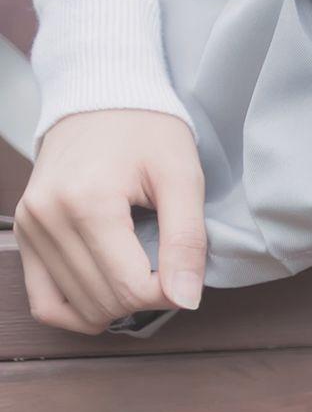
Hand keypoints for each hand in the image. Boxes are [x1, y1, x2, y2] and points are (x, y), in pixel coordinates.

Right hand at [15, 108, 206, 333]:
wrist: (102, 100)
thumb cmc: (148, 133)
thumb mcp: (183, 178)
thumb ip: (187, 241)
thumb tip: (185, 300)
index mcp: (87, 202)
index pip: (129, 288)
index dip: (167, 295)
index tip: (184, 275)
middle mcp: (47, 217)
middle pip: (102, 301)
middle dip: (143, 300)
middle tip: (166, 272)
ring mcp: (29, 226)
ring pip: (73, 307)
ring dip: (115, 306)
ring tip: (139, 275)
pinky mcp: (24, 233)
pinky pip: (42, 299)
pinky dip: (76, 311)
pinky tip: (106, 298)